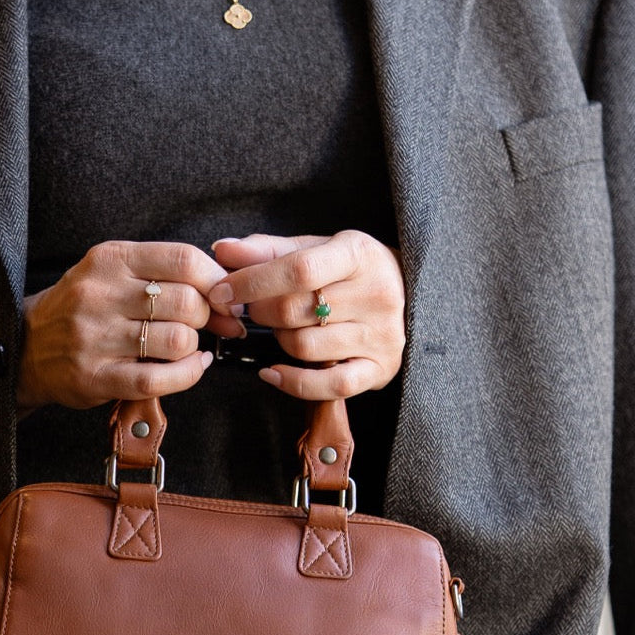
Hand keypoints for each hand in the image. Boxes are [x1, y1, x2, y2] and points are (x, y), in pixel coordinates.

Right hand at [18, 241, 243, 411]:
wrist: (26, 346)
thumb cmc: (84, 308)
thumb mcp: (114, 274)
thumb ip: (165, 275)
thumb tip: (229, 295)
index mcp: (110, 259)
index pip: (184, 260)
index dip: (216, 281)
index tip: (224, 297)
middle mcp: (100, 294)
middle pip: (186, 302)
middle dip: (207, 317)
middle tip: (205, 325)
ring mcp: (96, 337)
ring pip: (177, 341)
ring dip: (194, 347)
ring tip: (186, 347)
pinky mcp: (96, 376)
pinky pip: (158, 379)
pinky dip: (188, 375)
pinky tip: (191, 367)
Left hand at [209, 231, 405, 399]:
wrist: (412, 294)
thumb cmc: (352, 271)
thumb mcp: (316, 249)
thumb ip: (268, 250)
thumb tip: (222, 249)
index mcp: (358, 254)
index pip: (298, 270)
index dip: (252, 282)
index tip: (222, 291)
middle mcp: (375, 294)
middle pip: (295, 311)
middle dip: (260, 311)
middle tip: (254, 308)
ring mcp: (380, 335)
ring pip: (304, 347)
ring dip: (279, 340)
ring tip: (282, 329)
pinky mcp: (379, 369)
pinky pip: (329, 385)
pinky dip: (293, 382)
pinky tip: (273, 372)